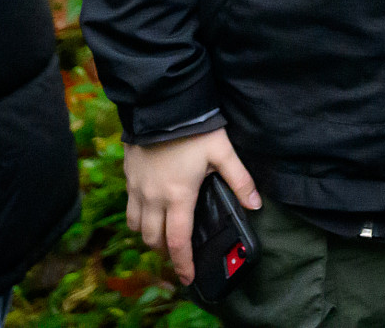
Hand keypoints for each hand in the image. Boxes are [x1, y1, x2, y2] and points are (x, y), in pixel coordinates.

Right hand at [125, 127, 260, 284]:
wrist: (161, 106)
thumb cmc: (194, 129)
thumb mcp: (223, 152)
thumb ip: (240, 180)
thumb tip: (256, 204)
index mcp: (179, 196)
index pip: (178, 241)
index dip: (182, 263)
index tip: (187, 277)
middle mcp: (154, 198)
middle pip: (154, 239)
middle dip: (166, 252)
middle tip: (179, 254)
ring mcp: (137, 189)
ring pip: (137, 227)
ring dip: (150, 236)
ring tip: (165, 235)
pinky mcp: (129, 178)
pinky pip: (130, 208)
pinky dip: (139, 218)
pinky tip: (151, 211)